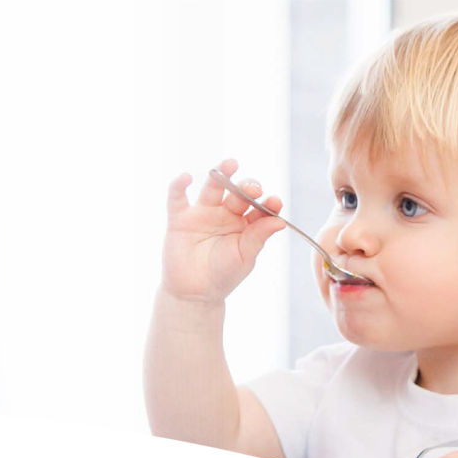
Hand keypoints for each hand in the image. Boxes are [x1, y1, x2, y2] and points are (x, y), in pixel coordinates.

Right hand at [164, 159, 285, 303]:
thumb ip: (258, 237)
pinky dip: (179, 186)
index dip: (268, 203)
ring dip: (221, 174)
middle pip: (238, 194)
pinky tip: (186, 177)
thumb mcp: (244, 257)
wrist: (194, 293)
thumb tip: (280, 221)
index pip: (259, 208)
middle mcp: (225, 214)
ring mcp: (203, 214)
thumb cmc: (223, 275)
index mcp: (245, 224)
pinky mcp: (180, 218)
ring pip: (213, 188)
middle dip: (247, 188)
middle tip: (253, 188)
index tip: (275, 201)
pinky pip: (177, 197)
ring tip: (231, 163)